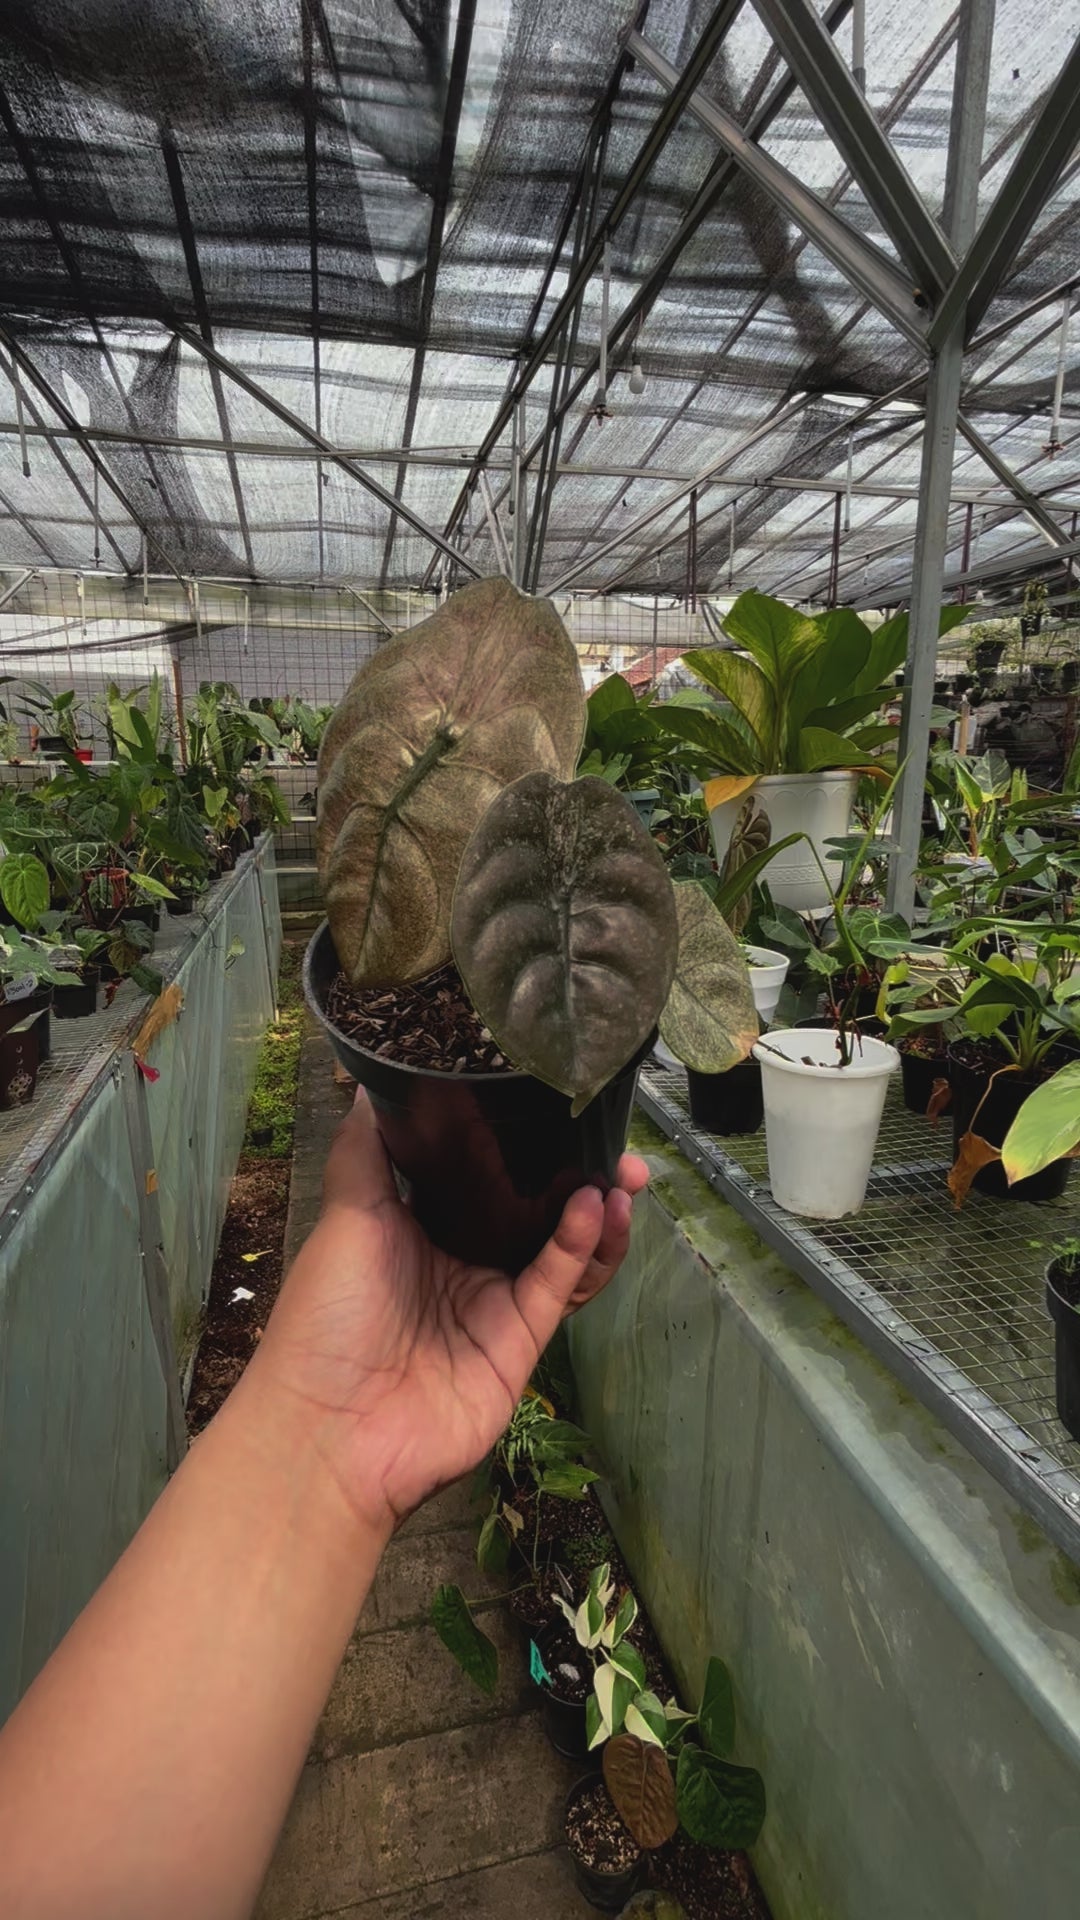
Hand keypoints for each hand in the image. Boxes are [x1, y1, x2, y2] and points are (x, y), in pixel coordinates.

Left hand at [251, 1090, 647, 1533]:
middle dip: (576, 1172)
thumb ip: (367, 1149)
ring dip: (595, 1209)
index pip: (482, 1172)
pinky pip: (558, 1286)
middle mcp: (461, 1260)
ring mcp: (494, 1303)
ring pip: (560, 1247)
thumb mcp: (345, 1215)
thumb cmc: (327, 1315)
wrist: (331, 1431)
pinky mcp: (520, 1342)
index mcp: (417, 1227)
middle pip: (533, 1207)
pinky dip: (579, 1247)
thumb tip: (368, 1078)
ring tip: (623, 1173)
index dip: (519, 1139)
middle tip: (613, 1138)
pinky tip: (595, 1208)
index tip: (553, 1101)